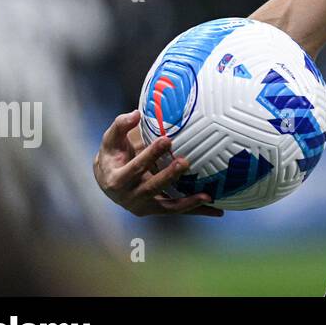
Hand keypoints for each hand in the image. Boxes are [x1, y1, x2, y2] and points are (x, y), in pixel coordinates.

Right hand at [93, 109, 222, 216]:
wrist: (108, 180)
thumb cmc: (114, 154)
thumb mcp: (111, 139)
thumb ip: (121, 125)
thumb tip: (136, 114)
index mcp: (117, 179)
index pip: (135, 167)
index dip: (150, 155)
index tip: (166, 140)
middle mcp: (130, 197)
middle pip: (152, 188)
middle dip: (169, 176)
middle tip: (186, 162)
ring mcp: (144, 206)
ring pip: (168, 207)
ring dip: (188, 203)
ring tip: (208, 196)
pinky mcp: (157, 209)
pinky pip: (178, 210)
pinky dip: (197, 210)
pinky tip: (217, 210)